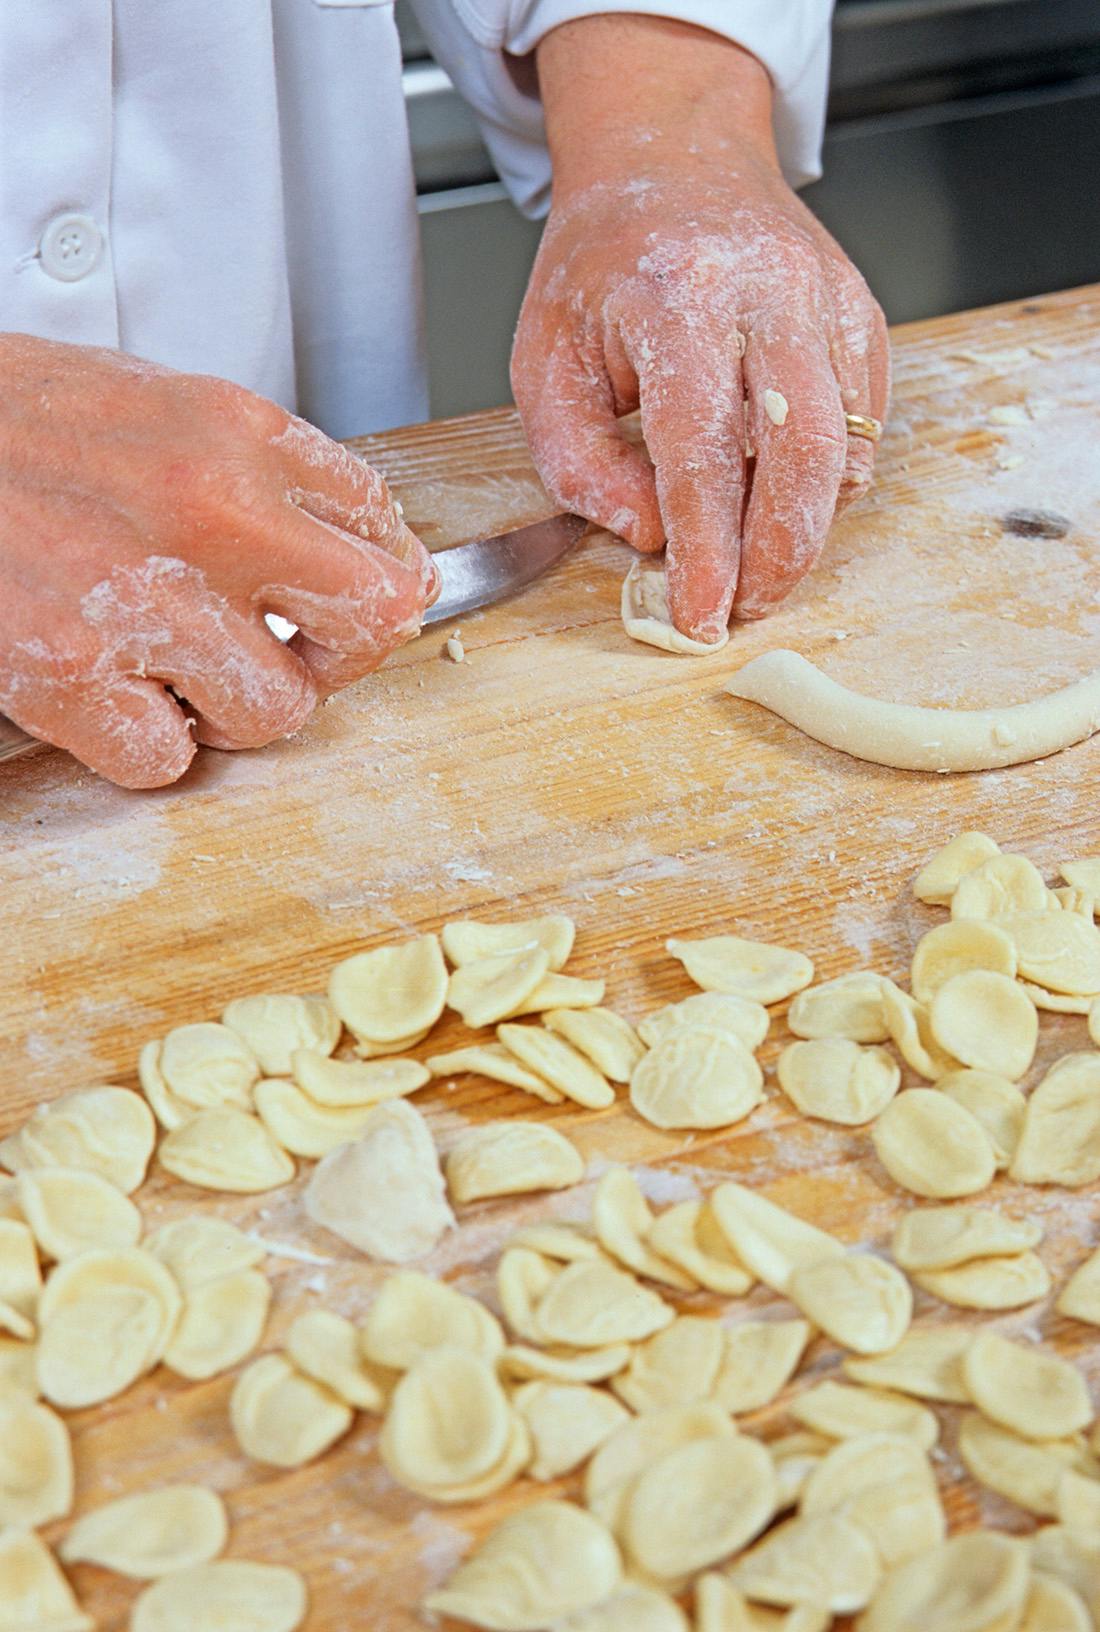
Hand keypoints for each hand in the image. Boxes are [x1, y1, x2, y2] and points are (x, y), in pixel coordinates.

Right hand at [0, 336, 436, 786]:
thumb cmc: (10, 422)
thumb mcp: (153, 403)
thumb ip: (260, 470)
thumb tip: (354, 543)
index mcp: (234, 431)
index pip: (381, 530)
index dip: (374, 581)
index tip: (343, 604)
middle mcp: (206, 510)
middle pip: (369, 624)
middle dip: (337, 654)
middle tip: (286, 653)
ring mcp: (138, 598)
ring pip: (275, 713)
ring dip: (231, 708)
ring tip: (171, 668)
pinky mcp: (66, 675)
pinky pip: (169, 761)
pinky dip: (143, 744)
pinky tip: (107, 695)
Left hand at [514, 17, 889, 642]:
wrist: (671, 158)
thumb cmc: (601, 268)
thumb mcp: (545, 358)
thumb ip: (579, 460)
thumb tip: (648, 536)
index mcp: (674, 297)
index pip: (700, 450)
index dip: (707, 548)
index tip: (702, 615)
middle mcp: (764, 290)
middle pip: (798, 451)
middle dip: (778, 553)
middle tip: (750, 606)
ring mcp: (824, 296)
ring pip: (844, 441)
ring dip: (811, 527)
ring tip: (767, 568)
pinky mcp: (858, 310)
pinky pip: (865, 419)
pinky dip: (835, 477)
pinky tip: (790, 498)